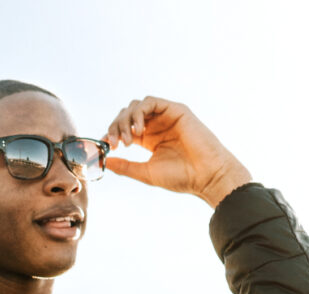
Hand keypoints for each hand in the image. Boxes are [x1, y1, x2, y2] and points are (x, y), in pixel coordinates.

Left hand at [103, 96, 252, 207]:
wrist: (205, 176)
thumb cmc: (180, 177)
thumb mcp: (146, 172)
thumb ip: (125, 166)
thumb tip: (104, 161)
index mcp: (149, 139)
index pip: (123, 129)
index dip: (110, 134)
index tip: (102, 146)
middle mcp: (156, 126)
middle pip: (126, 116)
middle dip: (115, 127)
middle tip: (114, 144)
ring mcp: (166, 117)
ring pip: (136, 106)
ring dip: (125, 120)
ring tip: (127, 140)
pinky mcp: (176, 110)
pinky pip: (150, 102)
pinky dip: (139, 113)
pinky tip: (138, 131)